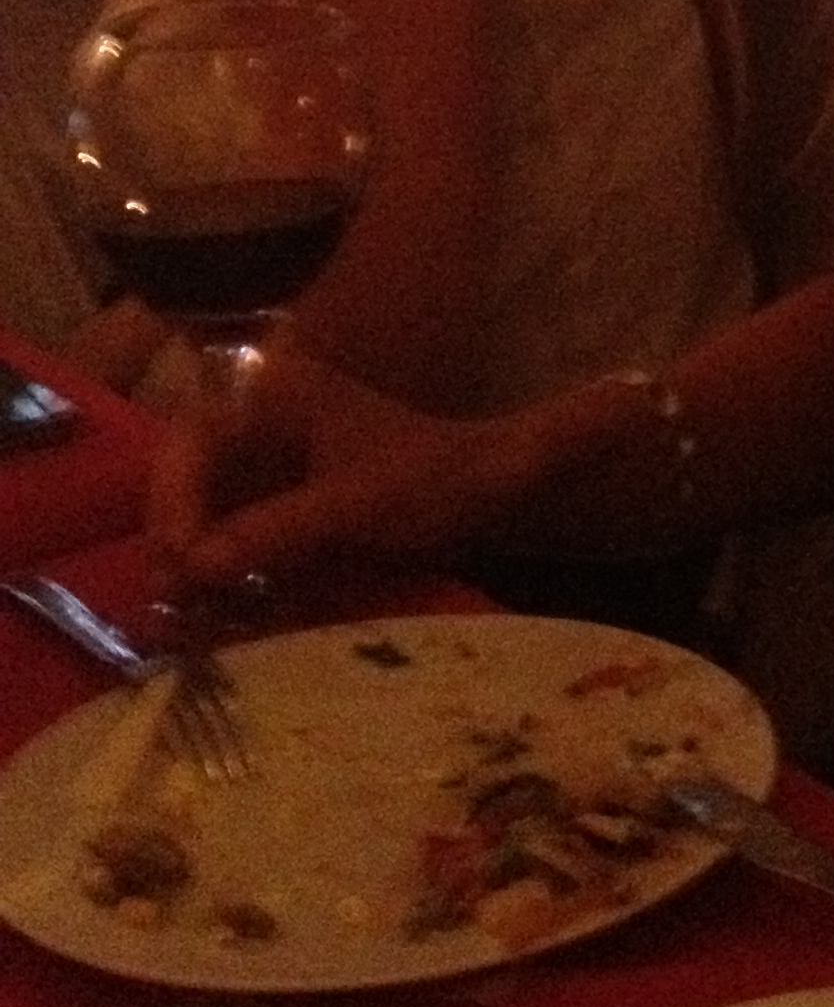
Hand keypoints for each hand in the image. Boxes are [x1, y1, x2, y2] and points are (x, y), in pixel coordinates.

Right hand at [146, 334, 532, 595]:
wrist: (487, 491)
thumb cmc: (428, 479)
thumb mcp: (352, 505)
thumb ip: (275, 530)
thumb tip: (195, 566)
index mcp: (276, 394)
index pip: (194, 438)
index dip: (176, 498)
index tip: (182, 556)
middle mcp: (260, 419)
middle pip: (184, 474)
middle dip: (175, 532)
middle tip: (173, 596)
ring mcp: (267, 462)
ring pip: (200, 509)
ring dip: (190, 558)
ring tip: (186, 612)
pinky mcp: (278, 502)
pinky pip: (228, 533)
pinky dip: (219, 569)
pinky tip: (215, 607)